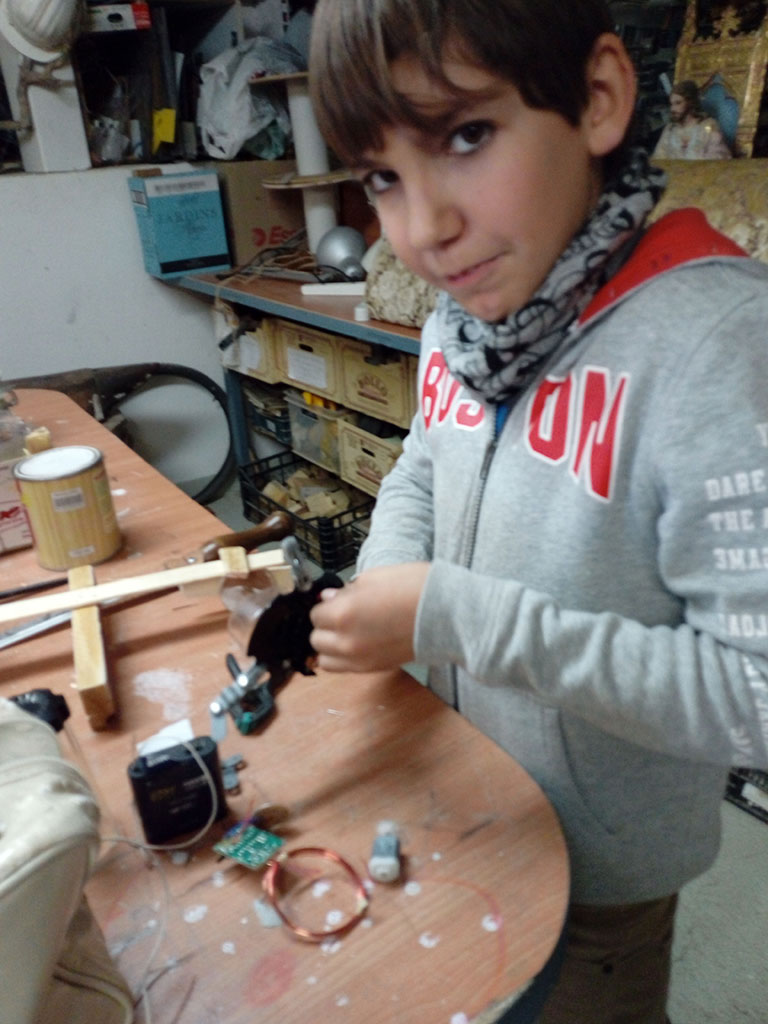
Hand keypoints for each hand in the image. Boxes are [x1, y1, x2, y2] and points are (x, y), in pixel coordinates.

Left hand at [309, 563, 429, 672]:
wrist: (447, 613)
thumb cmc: (415, 588)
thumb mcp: (375, 577)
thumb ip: (346, 591)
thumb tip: (329, 598)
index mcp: (343, 614)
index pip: (316, 614)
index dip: (326, 605)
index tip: (336, 600)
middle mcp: (346, 641)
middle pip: (316, 639)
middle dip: (325, 625)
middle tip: (340, 614)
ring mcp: (360, 659)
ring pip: (325, 659)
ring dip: (330, 646)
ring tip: (346, 632)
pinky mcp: (374, 668)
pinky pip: (343, 669)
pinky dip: (342, 658)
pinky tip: (356, 643)